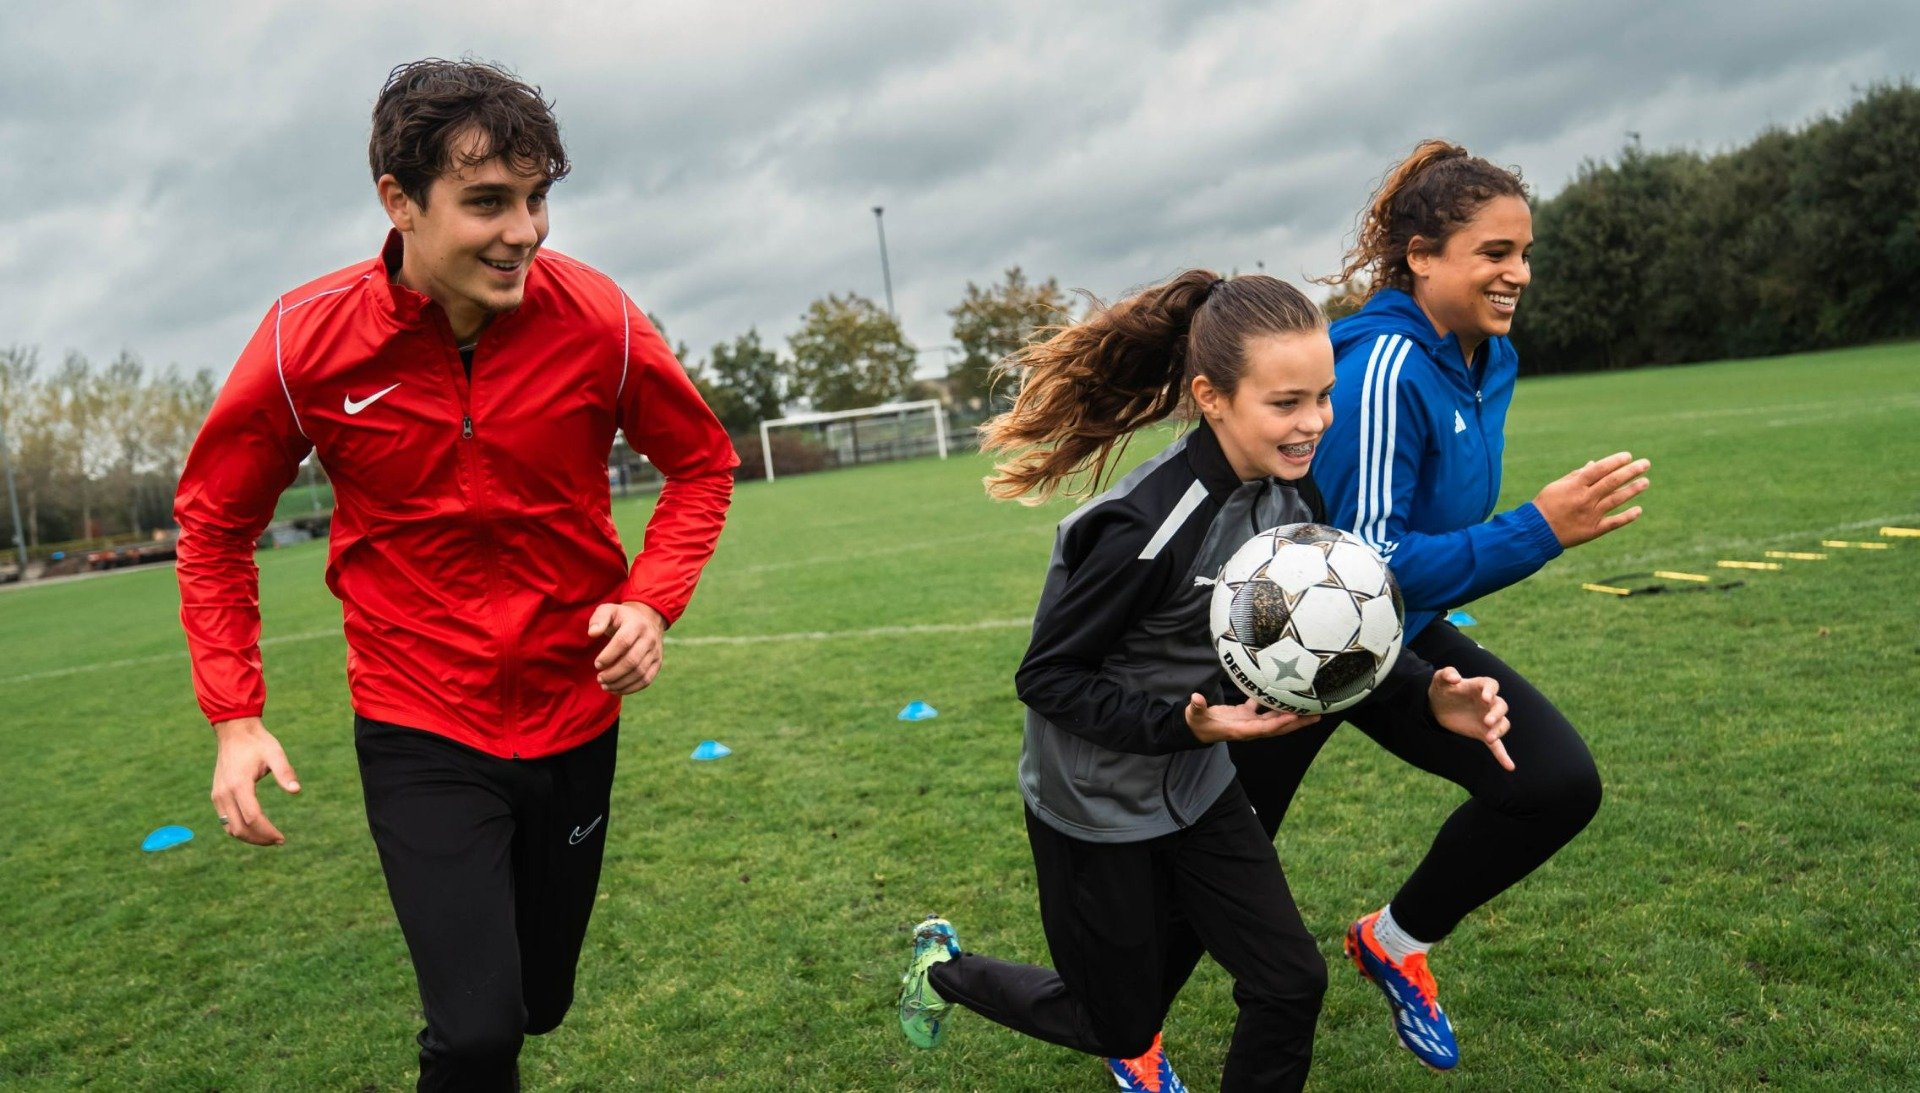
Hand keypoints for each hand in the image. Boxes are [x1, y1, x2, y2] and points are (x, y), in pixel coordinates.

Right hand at [210, 717, 300, 844]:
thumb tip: (296, 790)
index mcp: (239, 784)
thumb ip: (285, 772)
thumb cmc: (257, 742)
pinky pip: (225, 821)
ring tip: (269, 838)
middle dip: (260, 839)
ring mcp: (218, 795)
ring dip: (249, 837)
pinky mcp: (216, 795)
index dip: (268, 832)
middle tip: (278, 840)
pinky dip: (239, 829)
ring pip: (230, 828)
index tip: (282, 838)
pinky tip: (256, 829)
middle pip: (240, 828)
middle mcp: (224, 793)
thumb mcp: (275, 753)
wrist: (234, 731)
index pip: (253, 818)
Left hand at [589, 601, 666, 694]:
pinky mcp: (657, 663)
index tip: (597, 664)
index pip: (623, 642)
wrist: (646, 620)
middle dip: (613, 673)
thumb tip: (592, 633)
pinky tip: (616, 690)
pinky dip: (630, 688)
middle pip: (632, 661)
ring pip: (639, 673)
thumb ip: (598, 619)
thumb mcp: (609, 611)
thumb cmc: (621, 618)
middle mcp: (649, 638)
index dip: (609, 656)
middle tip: (599, 678)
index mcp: (637, 624)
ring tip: (605, 686)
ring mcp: (656, 652)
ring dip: (620, 683)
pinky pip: (646, 680)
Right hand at [1185, 692, 1320, 742]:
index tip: (1293, 716)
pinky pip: (1263, 707)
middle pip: (1278, 726)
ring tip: (1311, 707)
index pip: (1263, 728)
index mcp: (1241, 730)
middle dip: (1297, 722)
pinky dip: (1273, 701)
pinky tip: (1283, 690)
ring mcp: (1249, 721)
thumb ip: (1197, 708)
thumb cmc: (1197, 724)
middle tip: (1317, 716)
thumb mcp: (1195, 716)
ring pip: (1275, 718)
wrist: (1195, 729)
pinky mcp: (1246, 714)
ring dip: (1292, 713)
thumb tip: (1196, 698)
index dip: (1278, 723)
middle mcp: (1250, 728)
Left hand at [1428, 667, 1512, 770]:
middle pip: (1501, 706)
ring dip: (1499, 730)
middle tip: (1487, 721)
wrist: (1437, 706)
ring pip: (1502, 724)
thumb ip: (1447, 673)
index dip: (1491, 691)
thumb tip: (1455, 678)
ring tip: (1489, 738)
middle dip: (1497, 714)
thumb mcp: (1440, 679)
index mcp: (1479, 687)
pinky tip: (1509, 766)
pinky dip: (1502, 755)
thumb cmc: (1442, 689)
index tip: (1485, 698)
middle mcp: (1487, 703)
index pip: (1492, 685)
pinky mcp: (1482, 733)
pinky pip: (1496, 745)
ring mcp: (1486, 718)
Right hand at [1533, 451, 1649, 547]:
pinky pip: (1614, 523)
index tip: (1628, 456)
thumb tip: (1594, 464)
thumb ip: (1577, 475)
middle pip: (1612, 482)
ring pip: (1616, 500)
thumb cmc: (1545, 505)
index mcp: (1575, 485)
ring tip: (1646, 482)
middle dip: (1631, 471)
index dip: (1615, 461)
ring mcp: (1590, 515)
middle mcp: (1585, 499)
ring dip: (1633, 490)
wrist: (1536, 531)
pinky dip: (1627, 517)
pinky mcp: (1593, 530)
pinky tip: (1639, 510)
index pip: (1600, 469)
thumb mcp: (1557, 486)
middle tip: (1645, 464)